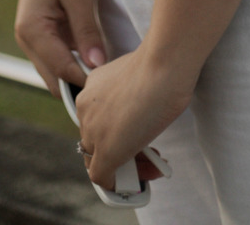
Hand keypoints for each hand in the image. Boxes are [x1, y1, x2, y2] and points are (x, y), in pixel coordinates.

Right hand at [13, 0, 107, 96]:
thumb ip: (86, 32)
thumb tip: (96, 67)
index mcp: (31, 31)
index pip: (60, 71)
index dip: (86, 81)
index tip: (113, 85)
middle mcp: (27, 39)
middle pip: (55, 79)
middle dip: (80, 84)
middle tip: (113, 84)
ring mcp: (34, 37)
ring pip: (57, 70)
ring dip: (79, 73)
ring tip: (109, 74)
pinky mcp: (45, 31)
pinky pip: (61, 56)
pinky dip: (78, 60)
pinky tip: (100, 57)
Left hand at [75, 42, 192, 194]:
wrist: (163, 66)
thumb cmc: (160, 65)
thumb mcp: (136, 78)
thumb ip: (129, 96)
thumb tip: (140, 111)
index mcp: (92, 88)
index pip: (98, 119)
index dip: (118, 130)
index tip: (139, 130)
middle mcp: (86, 108)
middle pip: (97, 140)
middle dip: (122, 149)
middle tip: (148, 154)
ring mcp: (93, 131)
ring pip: (99, 160)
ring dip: (126, 168)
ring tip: (151, 167)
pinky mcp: (105, 152)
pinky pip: (102, 177)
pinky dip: (117, 183)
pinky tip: (140, 179)